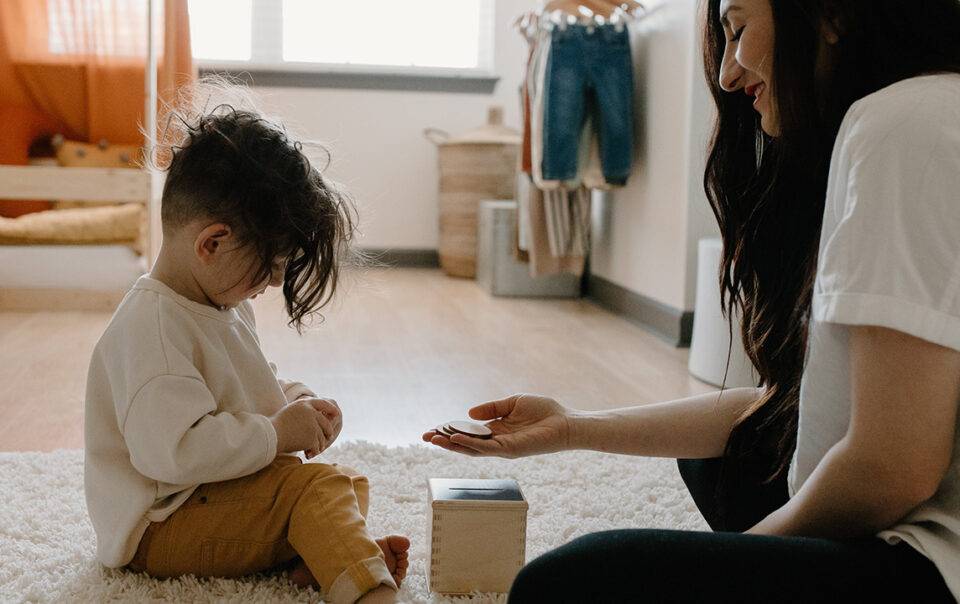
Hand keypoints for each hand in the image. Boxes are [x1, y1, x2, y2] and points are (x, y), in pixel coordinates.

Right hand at [270, 397, 340, 456]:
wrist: (271, 435)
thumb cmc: (276, 425)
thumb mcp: (290, 412)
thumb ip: (304, 412)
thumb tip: (316, 416)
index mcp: (304, 403)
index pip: (322, 403)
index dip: (330, 408)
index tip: (337, 413)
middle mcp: (311, 412)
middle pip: (325, 423)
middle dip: (328, 431)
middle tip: (329, 437)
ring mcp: (313, 425)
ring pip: (322, 436)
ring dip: (319, 444)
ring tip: (313, 449)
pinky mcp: (312, 437)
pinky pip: (317, 446)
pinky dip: (314, 451)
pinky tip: (310, 454)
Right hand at [422, 394, 573, 457]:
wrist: (566, 422)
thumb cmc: (544, 412)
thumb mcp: (513, 402)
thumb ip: (492, 407)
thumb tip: (469, 412)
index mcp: (497, 430)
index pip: (468, 432)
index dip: (450, 430)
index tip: (432, 428)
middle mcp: (497, 442)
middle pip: (465, 443)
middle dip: (445, 441)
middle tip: (425, 436)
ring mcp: (503, 448)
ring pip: (472, 449)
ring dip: (452, 444)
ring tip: (434, 439)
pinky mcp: (511, 450)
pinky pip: (487, 448)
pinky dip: (471, 443)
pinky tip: (457, 438)